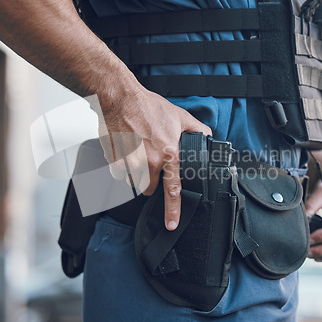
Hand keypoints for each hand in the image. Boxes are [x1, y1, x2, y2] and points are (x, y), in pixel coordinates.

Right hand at [96, 87, 211, 230]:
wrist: (120, 98)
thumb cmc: (147, 106)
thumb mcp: (179, 116)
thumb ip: (197, 130)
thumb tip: (208, 137)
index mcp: (168, 154)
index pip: (173, 189)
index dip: (173, 210)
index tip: (172, 223)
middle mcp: (149, 161)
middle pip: (150, 187)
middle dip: (151, 180)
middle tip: (150, 162)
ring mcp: (130, 163)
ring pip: (134, 181)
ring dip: (136, 173)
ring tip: (137, 151)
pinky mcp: (114, 161)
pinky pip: (119, 174)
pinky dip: (122, 166)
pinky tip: (126, 150)